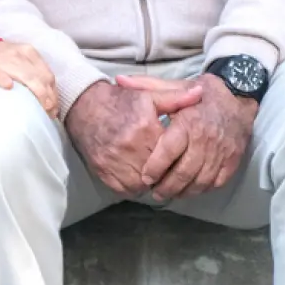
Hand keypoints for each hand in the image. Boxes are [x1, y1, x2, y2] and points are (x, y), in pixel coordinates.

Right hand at [0, 41, 59, 114]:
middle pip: (39, 77)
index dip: (54, 93)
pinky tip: (8, 87)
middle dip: (48, 97)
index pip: (48, 75)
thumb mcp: (20, 62)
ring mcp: (3, 59)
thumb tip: (49, 97)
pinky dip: (3, 79)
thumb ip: (33, 74)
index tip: (55, 109)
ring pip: (24, 75)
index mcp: (30, 53)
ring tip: (40, 108)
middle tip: (49, 113)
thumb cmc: (0, 61)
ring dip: (35, 92)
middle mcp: (19, 54)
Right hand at [65, 79, 202, 195]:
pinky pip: (124, 190)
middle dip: (164, 172)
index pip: (169, 152)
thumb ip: (176, 98)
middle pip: (158, 171)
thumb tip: (200, 94)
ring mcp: (114, 161)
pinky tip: (136, 175)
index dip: (175, 156)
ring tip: (153, 173)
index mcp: (144, 127)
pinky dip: (132, 186)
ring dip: (149, 182)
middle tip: (167, 168)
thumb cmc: (119, 101)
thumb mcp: (148, 95)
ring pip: (142, 184)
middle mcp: (129, 146)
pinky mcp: (102, 171)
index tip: (178, 156)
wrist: (84, 107)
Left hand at [116, 74, 256, 199]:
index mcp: (188, 122)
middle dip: (166, 187)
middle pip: (183, 172)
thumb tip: (119, 80)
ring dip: (183, 192)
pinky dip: (202, 189)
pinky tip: (191, 189)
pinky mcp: (233, 160)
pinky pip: (216, 182)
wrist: (239, 96)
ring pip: (199, 181)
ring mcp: (221, 152)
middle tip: (155, 192)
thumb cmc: (203, 93)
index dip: (155, 168)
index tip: (145, 177)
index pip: (168, 151)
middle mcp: (205, 139)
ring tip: (170, 194)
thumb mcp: (175, 85)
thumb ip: (146, 86)